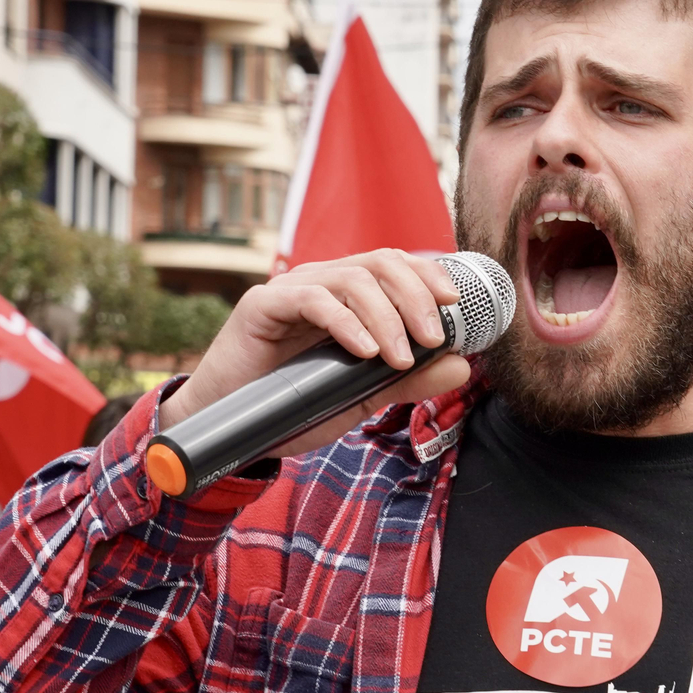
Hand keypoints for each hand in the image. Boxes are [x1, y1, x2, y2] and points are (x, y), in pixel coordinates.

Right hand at [158, 250, 472, 460]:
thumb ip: (406, 379)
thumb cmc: (293, 406)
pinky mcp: (263, 305)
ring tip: (399, 357)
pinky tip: (365, 351)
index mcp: (347, 296)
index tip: (456, 306)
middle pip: (380, 263)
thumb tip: (461, 365)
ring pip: (351, 279)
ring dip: (385, 316)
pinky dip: (345, 322)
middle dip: (414, 296)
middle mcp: (322, 283)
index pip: (396, 266)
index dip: (429, 276)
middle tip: (432, 338)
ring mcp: (292, 290)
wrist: (231, 429)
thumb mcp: (360, 395)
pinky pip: (311, 299)